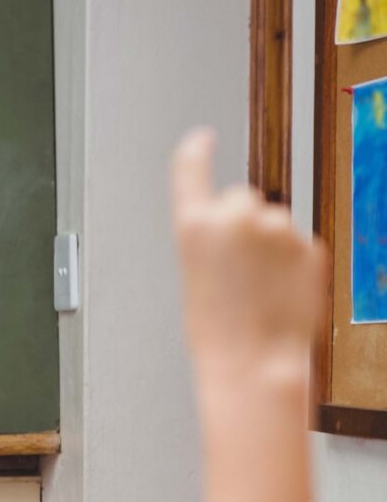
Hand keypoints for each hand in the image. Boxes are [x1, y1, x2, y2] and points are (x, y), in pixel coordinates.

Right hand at [171, 128, 326, 383]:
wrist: (255, 361)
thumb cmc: (219, 331)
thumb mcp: (196, 277)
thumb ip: (214, 240)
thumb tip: (241, 228)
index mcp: (196, 226)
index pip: (191, 170)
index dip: (196, 152)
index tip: (201, 139)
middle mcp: (236, 217)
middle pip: (242, 199)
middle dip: (242, 224)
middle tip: (237, 268)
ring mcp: (278, 229)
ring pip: (274, 224)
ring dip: (269, 248)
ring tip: (258, 289)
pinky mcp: (310, 244)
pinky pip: (298, 245)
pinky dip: (291, 264)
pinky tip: (278, 292)